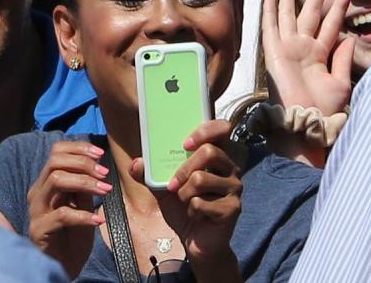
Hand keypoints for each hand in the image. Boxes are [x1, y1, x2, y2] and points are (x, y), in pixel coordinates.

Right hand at [27, 141, 109, 277]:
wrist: (65, 265)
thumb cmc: (74, 233)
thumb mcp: (83, 203)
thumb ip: (84, 184)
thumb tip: (96, 164)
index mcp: (47, 182)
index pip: (56, 152)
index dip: (78, 148)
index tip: (101, 154)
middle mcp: (38, 192)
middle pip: (55, 162)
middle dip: (83, 163)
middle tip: (105, 174)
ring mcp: (36, 210)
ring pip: (56, 180)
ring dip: (85, 182)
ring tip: (105, 191)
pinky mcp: (39, 229)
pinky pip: (62, 215)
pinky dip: (83, 215)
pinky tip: (98, 220)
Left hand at [131, 120, 241, 277]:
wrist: (197, 242)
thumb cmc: (184, 209)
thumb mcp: (163, 189)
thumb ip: (150, 174)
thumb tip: (136, 163)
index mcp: (217, 156)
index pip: (221, 129)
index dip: (205, 130)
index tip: (184, 143)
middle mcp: (230, 168)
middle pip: (209, 152)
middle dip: (183, 169)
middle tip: (172, 185)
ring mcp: (234, 188)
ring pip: (201, 179)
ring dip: (184, 194)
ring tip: (186, 202)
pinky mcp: (233, 208)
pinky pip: (202, 203)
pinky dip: (191, 210)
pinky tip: (197, 216)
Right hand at [261, 0, 353, 115]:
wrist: (307, 125)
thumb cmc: (325, 110)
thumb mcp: (341, 83)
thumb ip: (343, 59)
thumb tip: (348, 37)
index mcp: (321, 54)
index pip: (333, 23)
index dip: (339, 4)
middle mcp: (304, 48)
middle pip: (312, 12)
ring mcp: (288, 49)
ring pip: (291, 14)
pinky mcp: (274, 53)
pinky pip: (271, 27)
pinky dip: (270, 11)